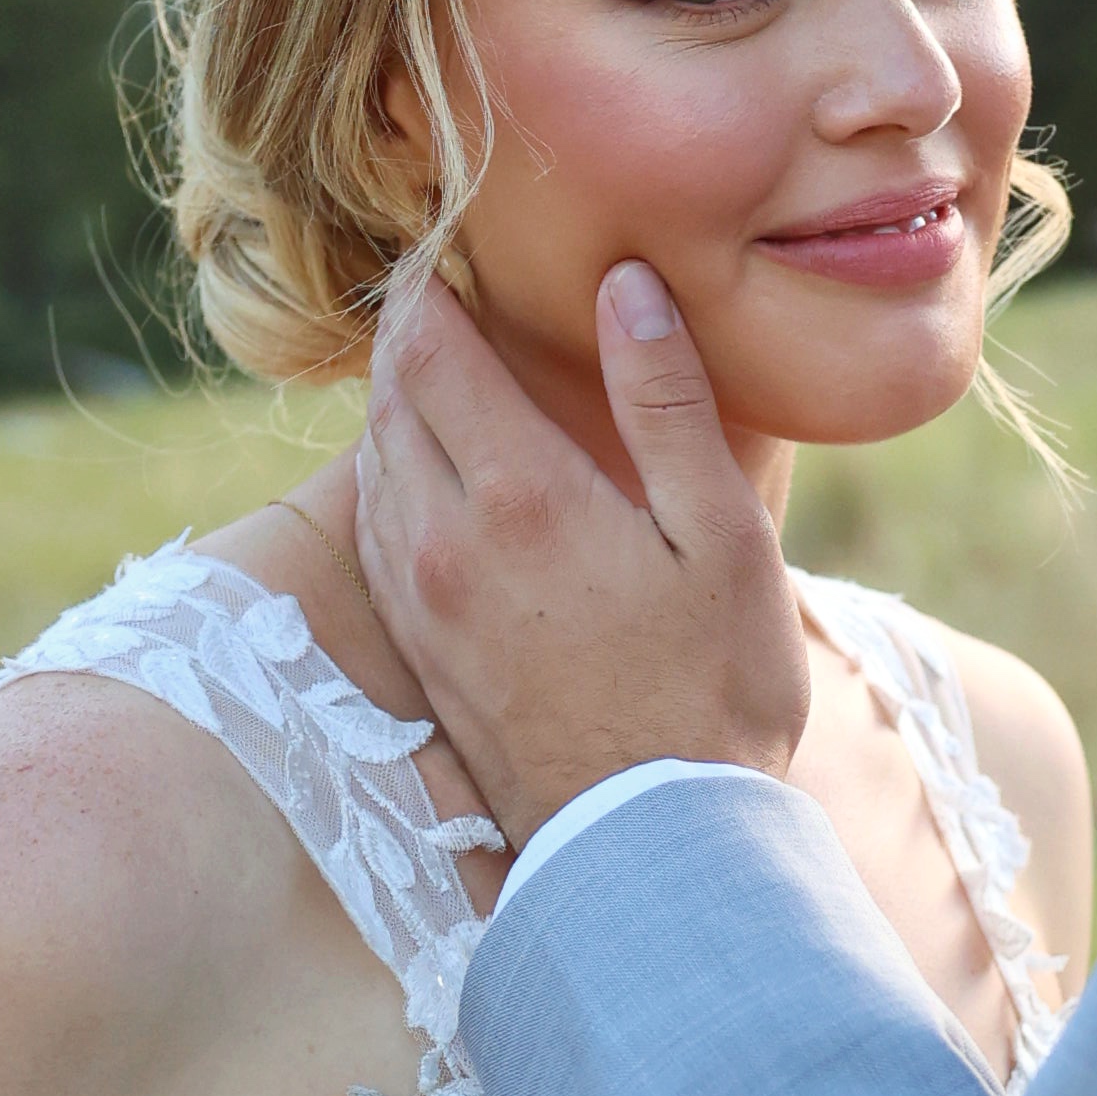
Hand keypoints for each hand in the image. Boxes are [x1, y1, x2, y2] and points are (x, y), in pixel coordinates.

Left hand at [355, 264, 810, 842]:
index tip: (442, 247)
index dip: (426, 286)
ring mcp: (420, 602)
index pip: (431, 351)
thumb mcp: (723, 536)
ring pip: (373, 465)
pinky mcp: (419, 653)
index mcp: (517, 493)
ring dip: (395, 406)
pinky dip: (392, 476)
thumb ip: (666, 403)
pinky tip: (427, 472)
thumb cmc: (712, 691)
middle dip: (407, 336)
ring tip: (435, 368)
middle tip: (438, 290)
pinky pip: (377, 533)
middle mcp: (443, 539)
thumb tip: (624, 285)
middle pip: (389, 400)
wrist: (654, 848)